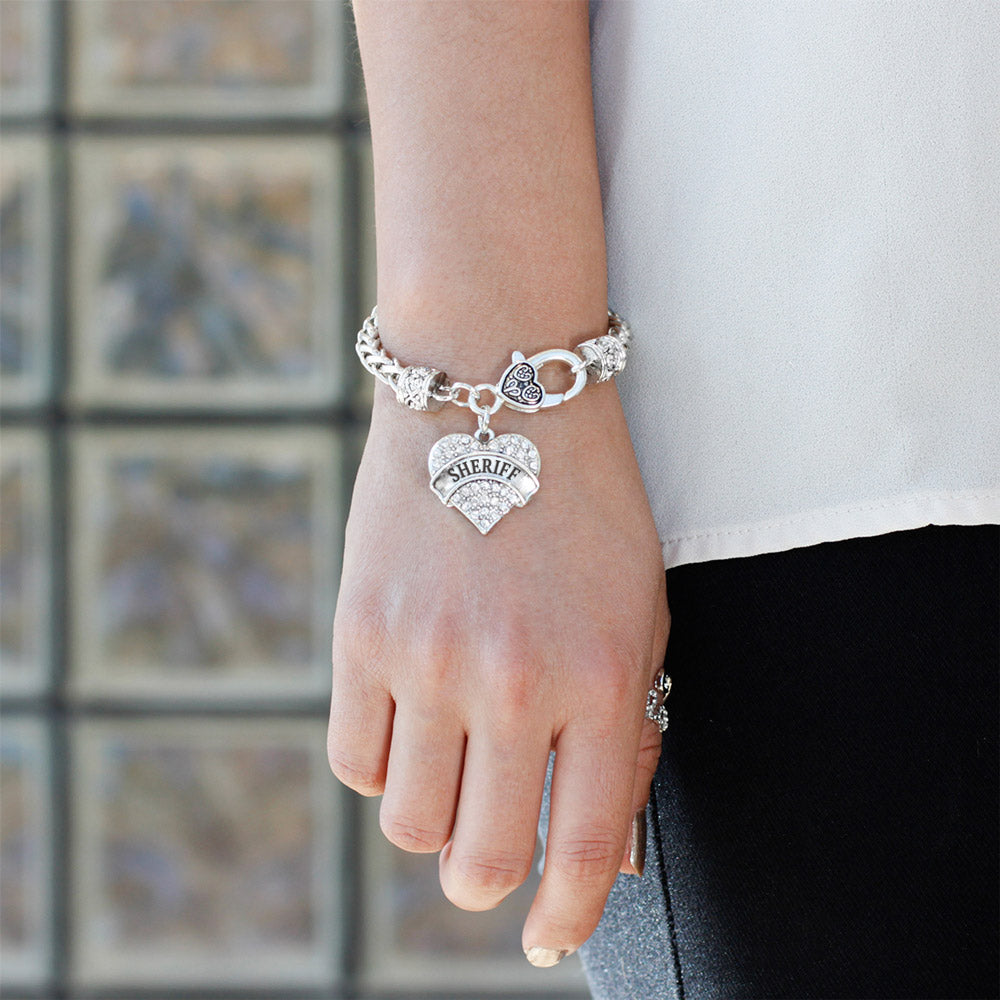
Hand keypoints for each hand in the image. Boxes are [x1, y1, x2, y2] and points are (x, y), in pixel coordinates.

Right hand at [328, 379, 668, 962]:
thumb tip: (603, 851)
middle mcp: (514, 682)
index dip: (564, 918)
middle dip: (484, 880)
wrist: (496, 389)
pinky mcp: (360, 631)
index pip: (580, 850)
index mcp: (605, 681)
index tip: (549, 941)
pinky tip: (409, 719)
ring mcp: (428, 658)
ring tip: (450, 768)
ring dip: (431, 818)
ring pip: (407, 823)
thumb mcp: (639, 613)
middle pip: (477, 860)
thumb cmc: (586, 506)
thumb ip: (627, 732)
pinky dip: (383, 762)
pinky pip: (353, 759)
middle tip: (486, 856)